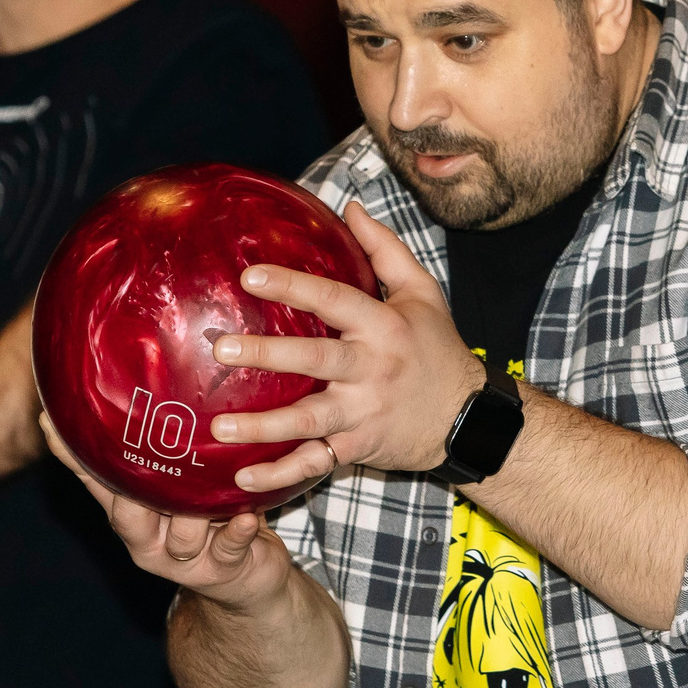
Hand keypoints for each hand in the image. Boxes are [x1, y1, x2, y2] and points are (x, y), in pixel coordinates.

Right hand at [40, 413, 298, 611]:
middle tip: (142, 461)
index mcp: (130, 516)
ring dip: (195, 515)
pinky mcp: (222, 569)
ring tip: (209, 495)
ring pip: (182, 537)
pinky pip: (228, 550)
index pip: (96, 483)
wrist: (246, 578)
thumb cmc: (205, 519)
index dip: (74, 457)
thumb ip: (148, 452)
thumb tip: (119, 396)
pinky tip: (246, 517)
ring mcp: (184, 560)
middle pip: (129, 518)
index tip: (51, 422)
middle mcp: (150, 541)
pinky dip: (237, 533)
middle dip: (134, 494)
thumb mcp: (172, 487)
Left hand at [207, 199, 484, 495]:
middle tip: (220, 348)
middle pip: (314, 360)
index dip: (293, 285)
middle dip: (266, 355)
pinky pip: (315, 464)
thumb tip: (349, 206)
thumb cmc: (437, 349)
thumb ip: (385, 249)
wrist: (469, 418)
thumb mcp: (423, 292)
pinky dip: (280, 476)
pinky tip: (243, 481)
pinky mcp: (358, 446)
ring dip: (262, 427)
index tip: (249, 274)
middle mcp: (372, 369)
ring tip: (218, 427)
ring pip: (308, 421)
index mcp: (383, 326)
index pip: (333, 299)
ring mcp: (364, 412)